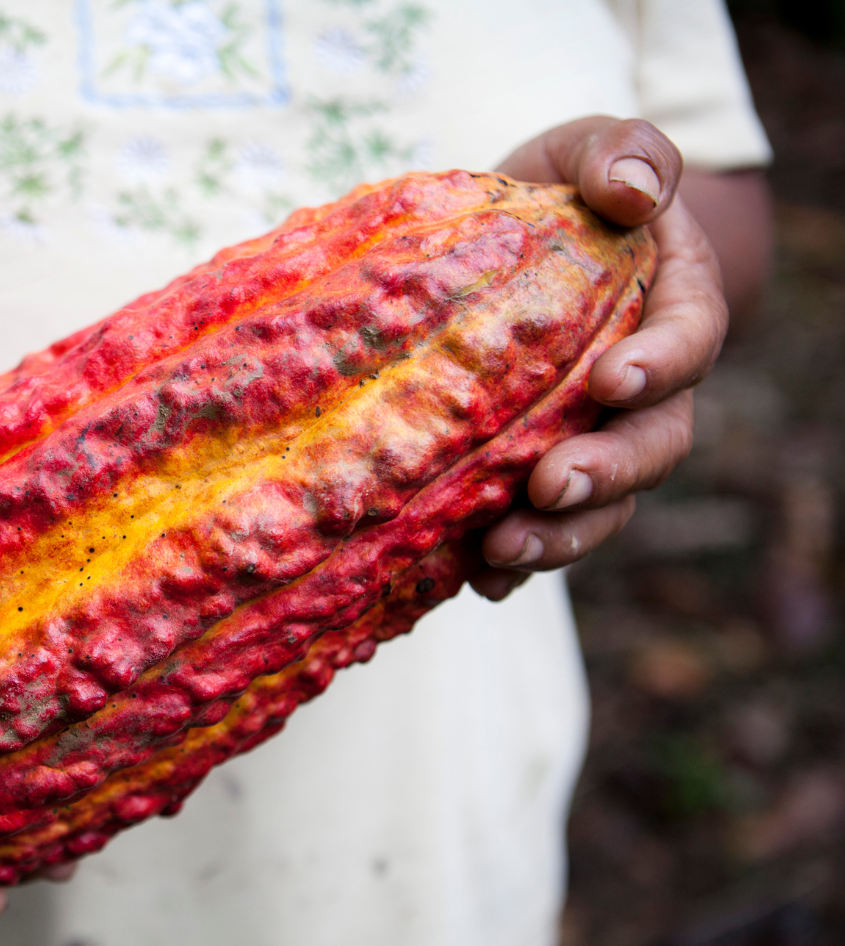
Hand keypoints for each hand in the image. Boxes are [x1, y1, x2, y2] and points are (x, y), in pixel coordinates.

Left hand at [469, 117, 726, 599]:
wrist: (517, 241)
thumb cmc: (564, 190)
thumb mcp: (591, 148)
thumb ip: (623, 154)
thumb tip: (632, 189)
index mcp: (672, 307)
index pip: (686, 342)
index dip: (659, 367)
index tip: (611, 379)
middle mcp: (643, 390)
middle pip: (651, 446)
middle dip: (607, 474)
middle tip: (552, 487)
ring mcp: (594, 438)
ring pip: (602, 504)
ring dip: (561, 536)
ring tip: (504, 551)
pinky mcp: (536, 471)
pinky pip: (541, 527)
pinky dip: (514, 561)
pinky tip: (476, 579)